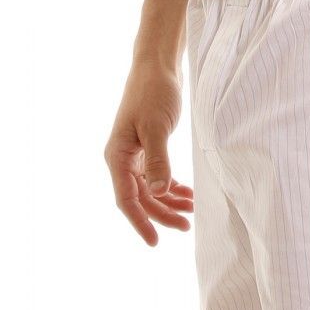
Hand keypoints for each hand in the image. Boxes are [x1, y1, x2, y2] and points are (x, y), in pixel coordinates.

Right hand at [104, 62, 193, 245]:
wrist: (158, 68)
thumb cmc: (154, 94)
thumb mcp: (157, 128)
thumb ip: (159, 160)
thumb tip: (160, 193)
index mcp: (118, 156)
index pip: (127, 199)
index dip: (140, 222)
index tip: (155, 241)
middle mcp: (123, 159)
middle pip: (141, 198)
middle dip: (162, 214)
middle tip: (187, 226)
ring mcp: (135, 154)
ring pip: (151, 189)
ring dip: (169, 202)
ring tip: (192, 212)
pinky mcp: (148, 148)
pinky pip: (157, 176)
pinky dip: (172, 186)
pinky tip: (188, 194)